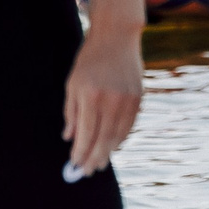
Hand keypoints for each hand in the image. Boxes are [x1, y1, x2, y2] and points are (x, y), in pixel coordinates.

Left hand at [62, 26, 142, 175]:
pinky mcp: (139, 97)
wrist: (117, 37)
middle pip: (103, 139)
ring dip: (108, 152)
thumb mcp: (72, 84)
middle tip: (87, 172)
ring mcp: (127, 99)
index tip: (74, 165)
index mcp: (90, 95)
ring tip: (99, 163)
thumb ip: (71, 113)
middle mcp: (111, 99)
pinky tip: (112, 146)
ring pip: (118, 135)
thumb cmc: (89, 61)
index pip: (85, 133)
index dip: (80, 152)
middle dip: (94, 158)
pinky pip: (129, 125)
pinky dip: (120, 138)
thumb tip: (70, 138)